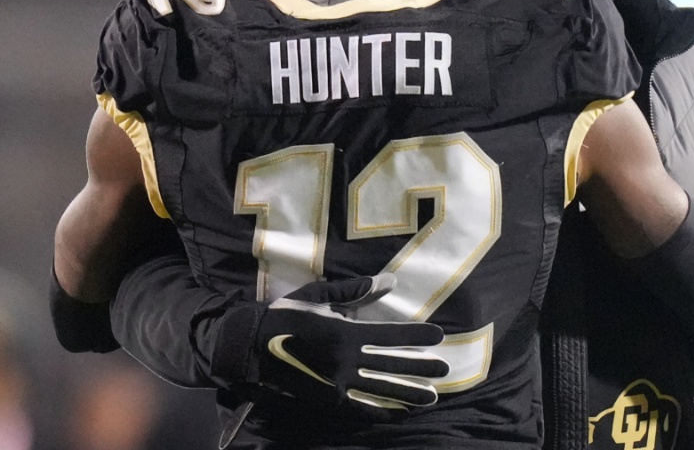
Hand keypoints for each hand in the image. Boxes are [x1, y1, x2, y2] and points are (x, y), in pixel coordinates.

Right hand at [256, 274, 448, 412]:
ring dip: (408, 393)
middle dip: (421, 368)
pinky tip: (397, 414)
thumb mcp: (319, 296)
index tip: (440, 336)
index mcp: (344, 332)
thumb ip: (356, 290)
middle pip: (391, 365)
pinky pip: (359, 409)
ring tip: (431, 397)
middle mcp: (344, 361)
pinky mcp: (326, 399)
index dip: (417, 336)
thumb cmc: (285, 315)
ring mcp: (336, 383)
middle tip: (445, 371)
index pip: (391, 335)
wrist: (248, 347)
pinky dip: (380, 412)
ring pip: (380, 390)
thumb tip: (390, 280)